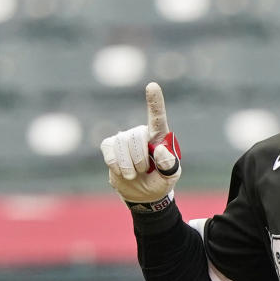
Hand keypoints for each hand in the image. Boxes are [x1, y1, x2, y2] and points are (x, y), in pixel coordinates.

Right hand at [100, 82, 181, 204]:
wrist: (142, 194)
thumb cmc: (159, 181)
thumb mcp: (170, 177)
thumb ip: (169, 165)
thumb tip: (160, 149)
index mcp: (159, 137)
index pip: (157, 118)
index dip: (155, 102)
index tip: (152, 86)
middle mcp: (141, 132)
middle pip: (136, 138)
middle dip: (140, 161)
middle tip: (145, 172)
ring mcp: (124, 137)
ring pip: (121, 146)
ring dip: (128, 167)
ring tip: (134, 174)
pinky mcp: (110, 145)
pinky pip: (109, 151)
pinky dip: (116, 165)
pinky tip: (122, 171)